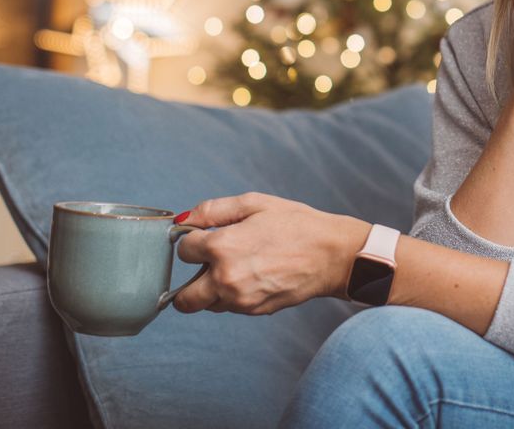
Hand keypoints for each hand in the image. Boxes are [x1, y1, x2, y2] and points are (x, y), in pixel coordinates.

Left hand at [172, 192, 365, 314]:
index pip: (183, 250)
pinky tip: (254, 276)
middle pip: (182, 297)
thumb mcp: (255, 203)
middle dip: (188, 282)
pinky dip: (233, 295)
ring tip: (238, 268)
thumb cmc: (296, 224)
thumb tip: (185, 219)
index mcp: (221, 247)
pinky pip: (230, 307)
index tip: (208, 236)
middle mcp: (225, 278)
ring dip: (212, 290)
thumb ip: (214, 210)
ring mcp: (239, 299)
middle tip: (206, 266)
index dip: (195, 239)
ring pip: (207, 304)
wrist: (331, 254)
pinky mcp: (254, 310)